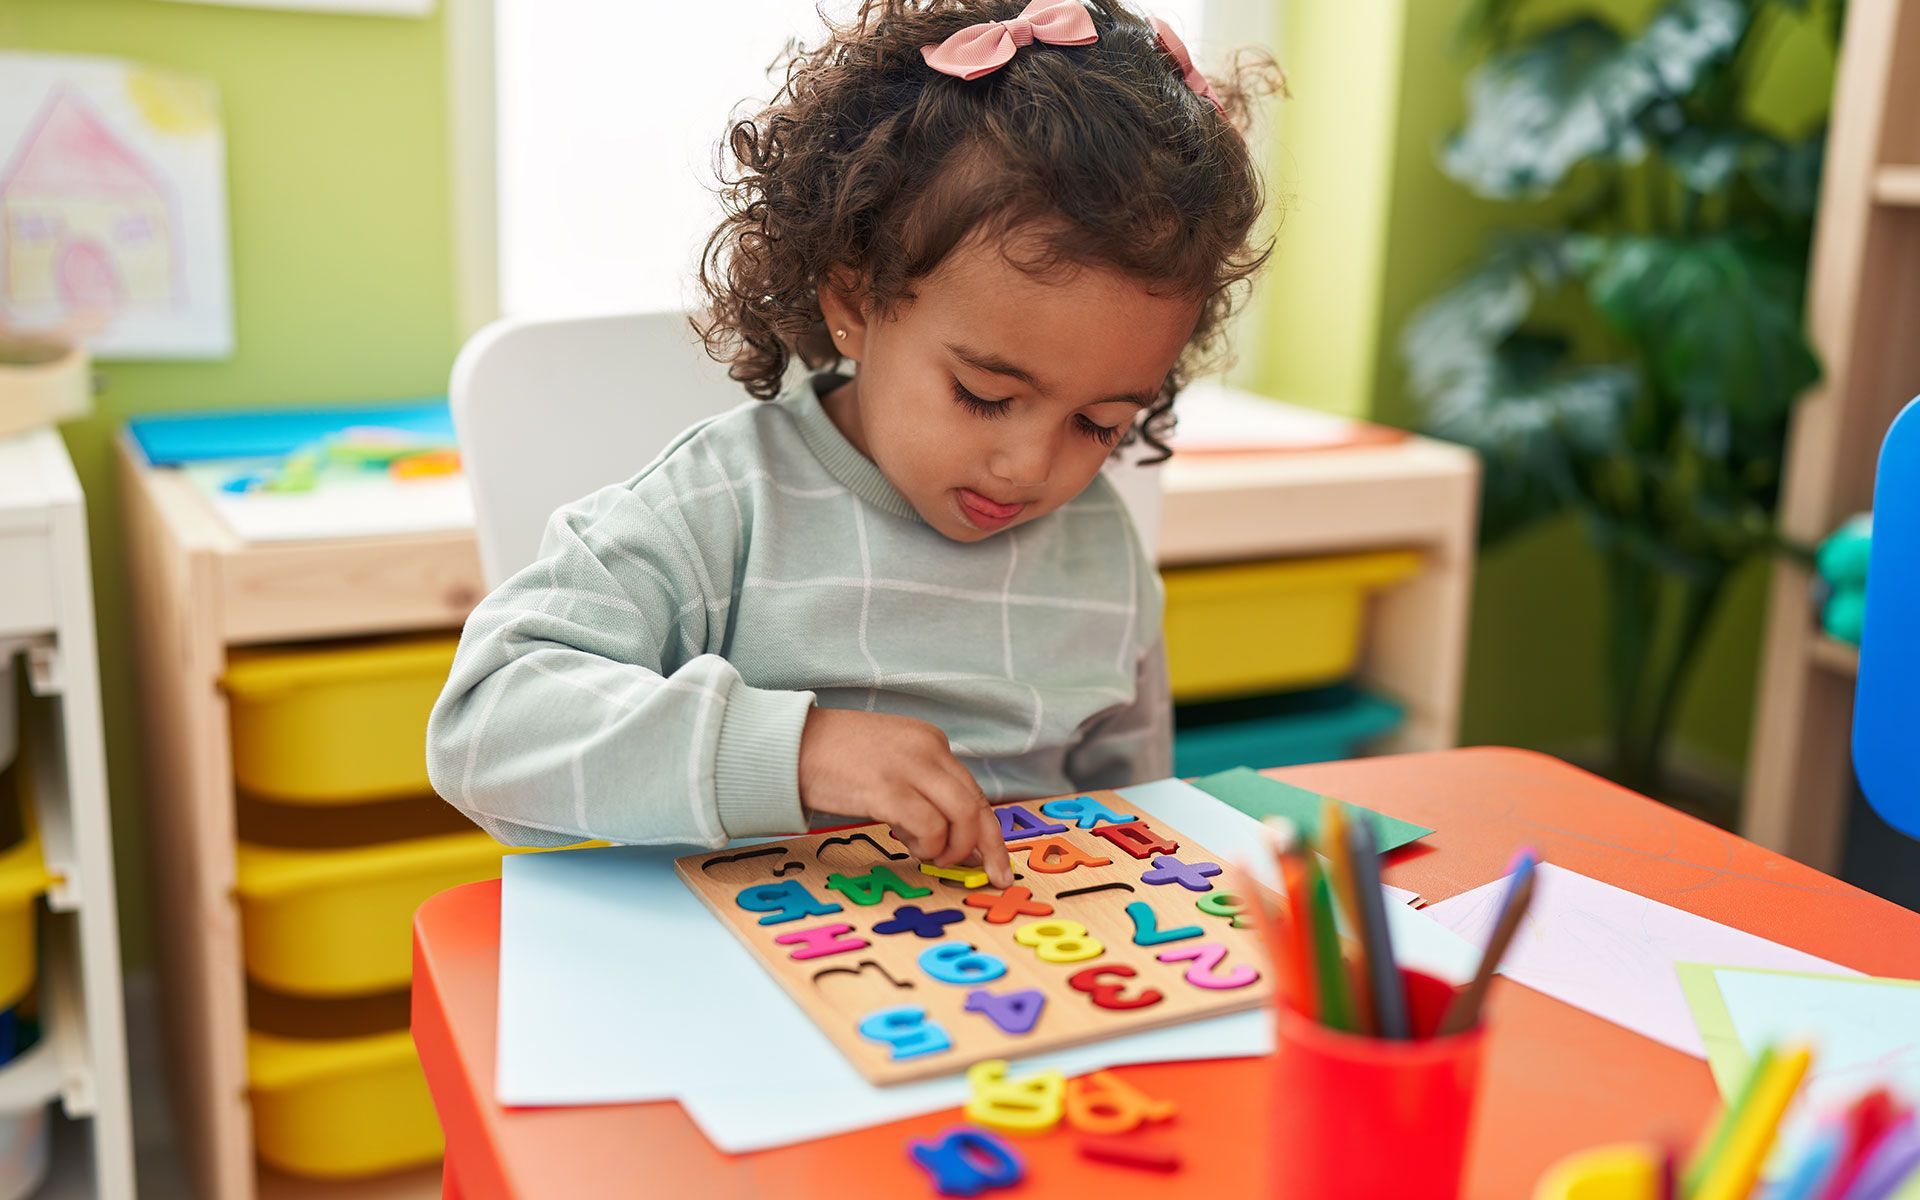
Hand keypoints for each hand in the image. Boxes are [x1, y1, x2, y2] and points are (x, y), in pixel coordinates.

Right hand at [797, 707, 1013, 887]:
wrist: (789, 743)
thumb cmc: (833, 759)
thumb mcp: (890, 761)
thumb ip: (921, 788)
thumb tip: (947, 834)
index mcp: (931, 741)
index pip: (973, 791)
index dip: (988, 831)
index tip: (994, 861)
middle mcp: (928, 750)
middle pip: (976, 805)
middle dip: (988, 848)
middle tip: (990, 876)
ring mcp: (909, 768)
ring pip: (961, 817)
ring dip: (950, 849)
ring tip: (924, 853)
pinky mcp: (887, 790)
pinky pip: (929, 827)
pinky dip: (926, 845)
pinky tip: (905, 844)